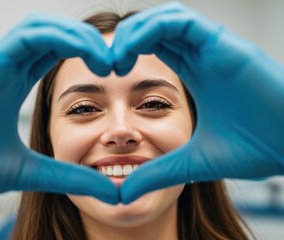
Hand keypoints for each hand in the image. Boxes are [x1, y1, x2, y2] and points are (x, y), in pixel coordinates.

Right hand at [0, 15, 117, 203]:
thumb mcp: (31, 172)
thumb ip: (68, 177)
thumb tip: (110, 190)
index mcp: (16, 85)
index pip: (56, 54)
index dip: (88, 56)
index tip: (114, 73)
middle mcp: (8, 69)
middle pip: (54, 35)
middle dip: (88, 41)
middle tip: (116, 64)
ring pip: (42, 28)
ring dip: (79, 36)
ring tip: (105, 61)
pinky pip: (27, 37)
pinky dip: (60, 38)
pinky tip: (87, 56)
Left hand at [112, 2, 283, 202]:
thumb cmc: (256, 150)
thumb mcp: (193, 162)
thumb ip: (158, 172)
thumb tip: (125, 191)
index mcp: (196, 76)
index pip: (154, 50)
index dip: (126, 57)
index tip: (106, 77)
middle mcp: (203, 56)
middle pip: (155, 30)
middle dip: (125, 42)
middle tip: (104, 66)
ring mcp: (214, 48)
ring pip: (164, 18)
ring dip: (134, 32)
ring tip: (115, 60)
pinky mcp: (224, 45)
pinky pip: (182, 21)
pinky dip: (152, 28)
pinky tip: (131, 52)